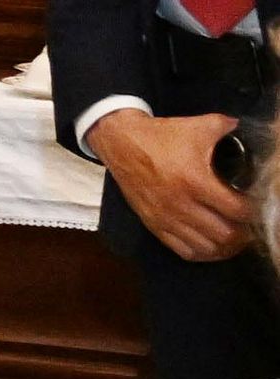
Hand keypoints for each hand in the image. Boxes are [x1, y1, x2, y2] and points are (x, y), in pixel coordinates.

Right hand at [91, 107, 257, 259]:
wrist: (120, 142)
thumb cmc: (161, 136)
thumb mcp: (197, 126)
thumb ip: (225, 126)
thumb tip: (242, 126)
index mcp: (195, 181)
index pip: (237, 210)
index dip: (254, 211)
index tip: (257, 206)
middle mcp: (181, 204)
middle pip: (225, 234)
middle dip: (243, 232)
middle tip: (249, 225)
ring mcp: (166, 217)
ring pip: (206, 247)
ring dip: (225, 246)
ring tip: (234, 238)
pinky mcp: (153, 224)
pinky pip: (183, 250)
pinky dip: (202, 252)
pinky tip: (211, 246)